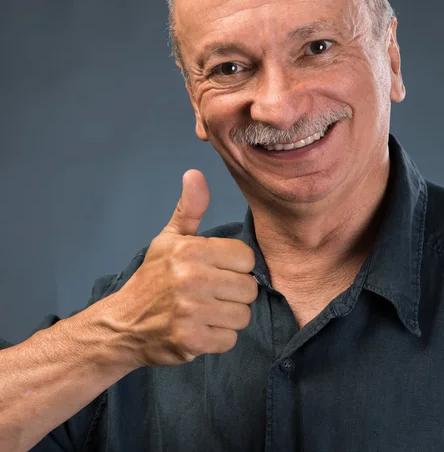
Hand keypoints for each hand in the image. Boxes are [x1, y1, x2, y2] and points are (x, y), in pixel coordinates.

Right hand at [111, 170, 257, 366]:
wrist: (122, 324)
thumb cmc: (152, 278)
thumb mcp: (169, 239)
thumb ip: (190, 209)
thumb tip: (195, 173)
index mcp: (190, 251)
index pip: (246, 257)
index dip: (235, 265)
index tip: (218, 270)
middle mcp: (192, 279)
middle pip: (249, 288)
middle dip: (235, 292)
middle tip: (213, 293)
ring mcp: (192, 312)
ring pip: (243, 315)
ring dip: (229, 316)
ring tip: (207, 310)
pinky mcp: (192, 341)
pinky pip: (230, 339)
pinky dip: (219, 337)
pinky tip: (201, 328)